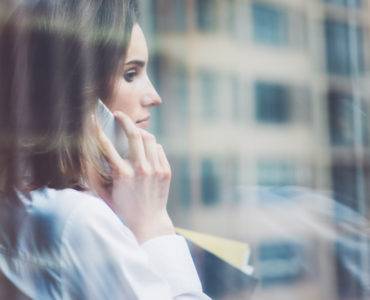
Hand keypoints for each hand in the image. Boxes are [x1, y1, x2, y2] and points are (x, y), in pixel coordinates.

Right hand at [93, 111, 174, 243]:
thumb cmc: (123, 209)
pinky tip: (145, 150)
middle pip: (134, 134)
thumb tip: (86, 156)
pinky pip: (158, 149)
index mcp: (122, 174)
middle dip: (124, 120)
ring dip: (139, 133)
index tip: (93, 119)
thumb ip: (95, 175)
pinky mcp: (166, 171)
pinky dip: (151, 146)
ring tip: (133, 133)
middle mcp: (140, 169)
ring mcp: (156, 169)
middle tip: (118, 115)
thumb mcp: (104, 193)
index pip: (106, 145)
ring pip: (149, 139)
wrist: (148, 222)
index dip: (97, 130)